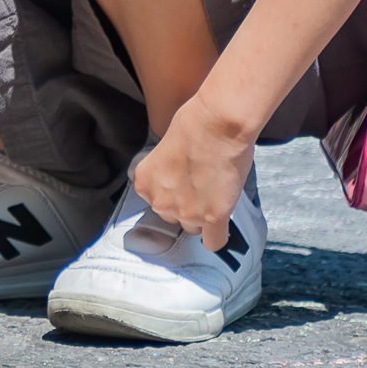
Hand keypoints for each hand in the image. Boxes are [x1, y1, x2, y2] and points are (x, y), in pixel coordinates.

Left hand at [130, 96, 254, 250]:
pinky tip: (222, 225)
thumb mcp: (164, 150)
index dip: (175, 193)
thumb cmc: (193, 125)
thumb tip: (179, 182)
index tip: (186, 184)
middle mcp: (160, 202)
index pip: (158, 202)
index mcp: (144, 184)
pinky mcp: (212, 217)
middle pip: (174, 218)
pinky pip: (214, 242)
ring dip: (204, 217)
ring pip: (194, 228)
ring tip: (216, 194)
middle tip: (203, 187)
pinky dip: (218, 235)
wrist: (218, 125)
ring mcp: (186, 212)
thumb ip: (166, 174)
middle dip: (187, 206)